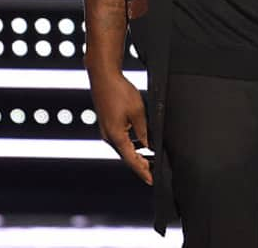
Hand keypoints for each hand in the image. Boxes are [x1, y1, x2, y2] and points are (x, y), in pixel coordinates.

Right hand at [90, 70, 152, 184]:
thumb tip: (149, 146)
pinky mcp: (106, 124)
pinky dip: (130, 144)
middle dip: (140, 164)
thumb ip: (143, 132)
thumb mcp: (138, 112)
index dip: (142, 170)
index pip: (132, 159)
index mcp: (115, 135)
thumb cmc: (119, 91)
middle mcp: (108, 136)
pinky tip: (141, 144)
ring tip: (150, 160)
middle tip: (154, 172)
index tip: (151, 180)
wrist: (103, 76)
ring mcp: (105, 130)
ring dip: (136, 154)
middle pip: (126, 156)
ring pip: (123, 148)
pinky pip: (120, 139)